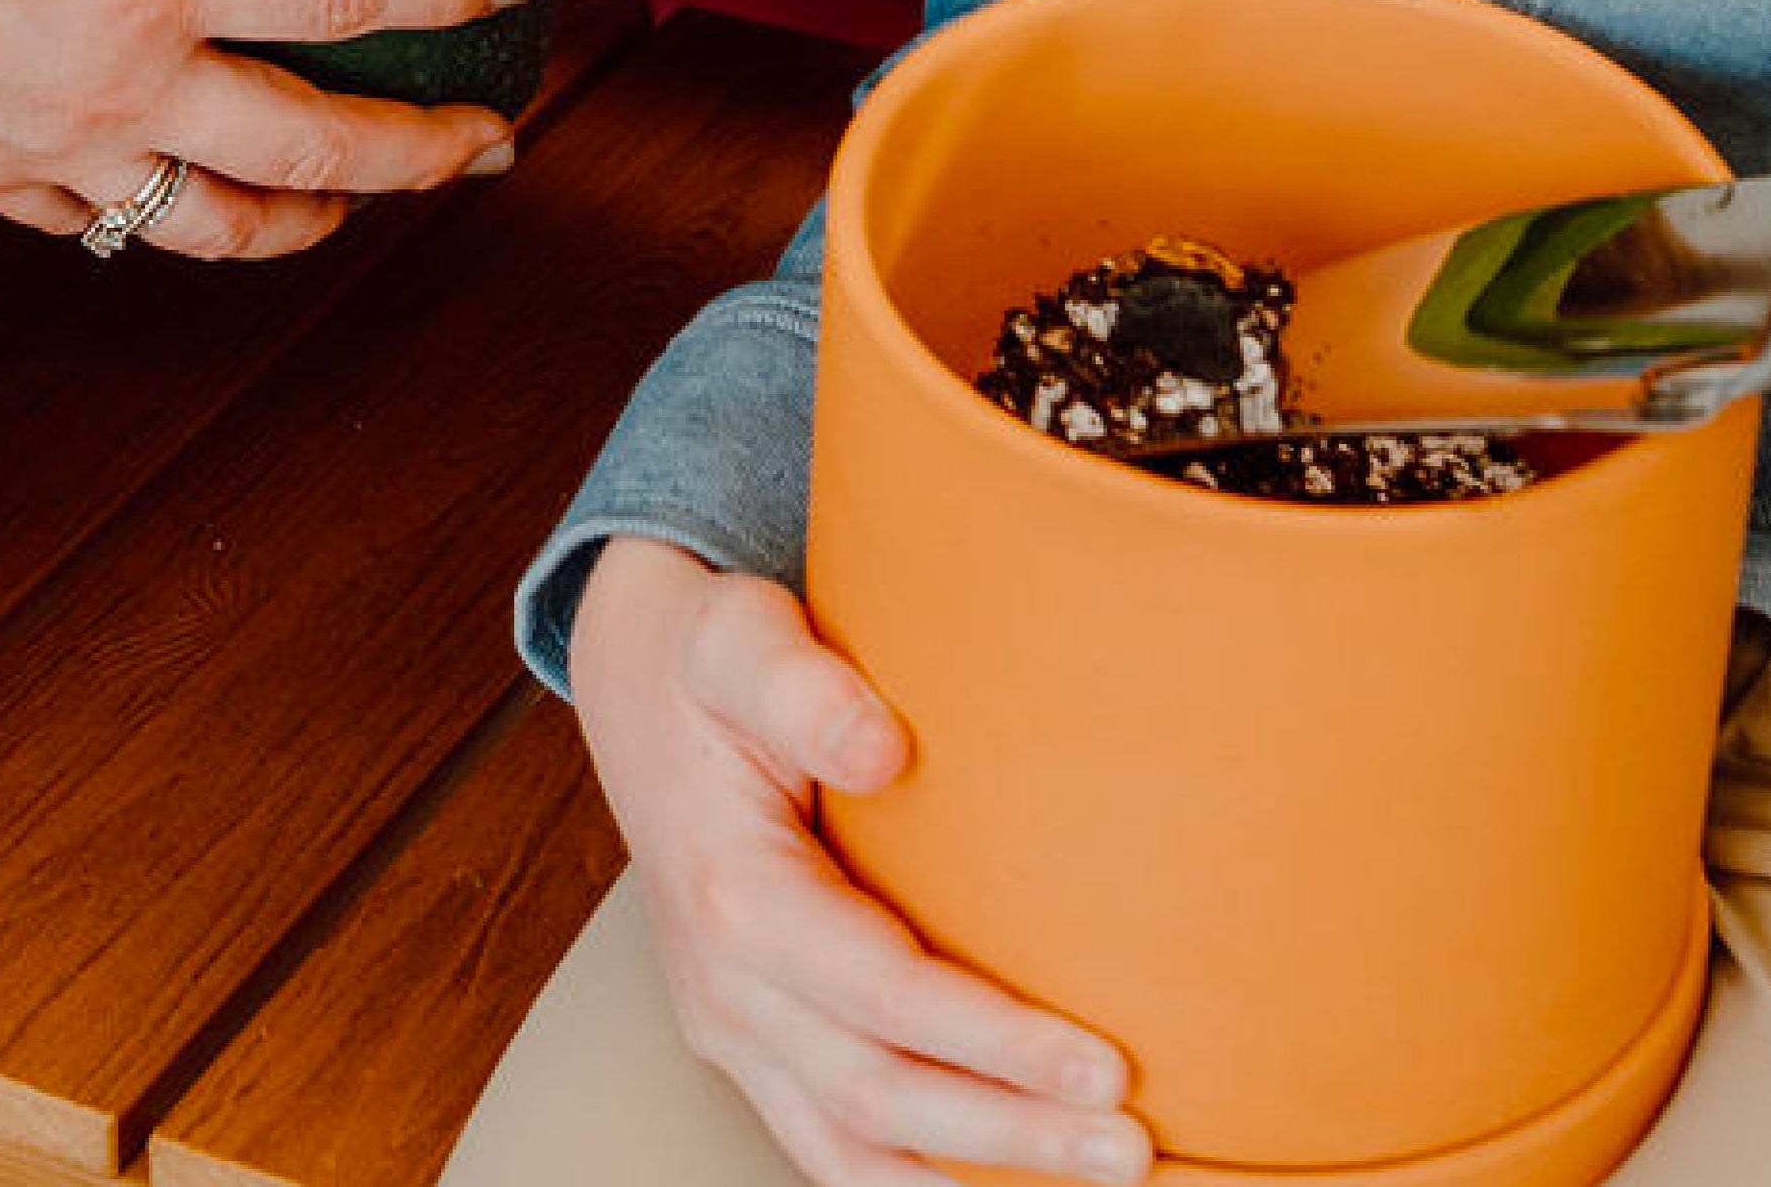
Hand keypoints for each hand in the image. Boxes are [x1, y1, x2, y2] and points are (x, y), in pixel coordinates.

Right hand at [0, 0, 526, 254]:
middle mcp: (118, 87)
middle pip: (308, 145)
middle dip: (419, 148)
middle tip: (491, 139)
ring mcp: (55, 151)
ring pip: (215, 218)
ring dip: (310, 214)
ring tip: (362, 198)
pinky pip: (104, 225)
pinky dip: (162, 220)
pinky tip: (180, 191)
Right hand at [567, 540, 1147, 1186]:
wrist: (637, 687)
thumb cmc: (705, 659)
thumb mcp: (739, 638)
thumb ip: (802, 687)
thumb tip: (881, 748)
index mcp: (734, 898)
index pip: (886, 999)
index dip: (998, 1043)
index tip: (1104, 1067)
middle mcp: (726, 989)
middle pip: (881, 1098)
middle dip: (1014, 1134)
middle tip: (1133, 1147)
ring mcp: (734, 1029)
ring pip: (856, 1150)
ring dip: (977, 1174)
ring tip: (1095, 1173)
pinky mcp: (752, 1044)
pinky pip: (836, 1146)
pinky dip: (918, 1177)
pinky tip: (1003, 1176)